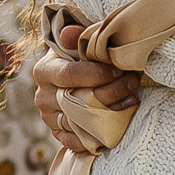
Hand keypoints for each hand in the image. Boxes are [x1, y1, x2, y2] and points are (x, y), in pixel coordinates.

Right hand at [32, 30, 138, 157]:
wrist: (70, 79)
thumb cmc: (78, 57)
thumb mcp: (76, 43)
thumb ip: (75, 37)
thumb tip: (70, 33)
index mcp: (44, 71)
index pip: (70, 75)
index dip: (98, 73)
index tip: (119, 69)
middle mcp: (42, 97)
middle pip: (78, 99)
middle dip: (111, 91)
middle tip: (132, 82)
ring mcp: (50, 118)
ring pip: (81, 121)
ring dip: (111, 112)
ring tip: (131, 100)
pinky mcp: (59, 134)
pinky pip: (77, 142)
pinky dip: (98, 136)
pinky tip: (118, 124)